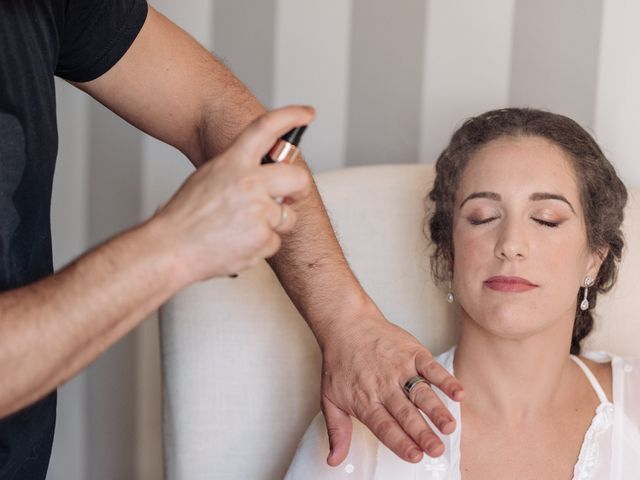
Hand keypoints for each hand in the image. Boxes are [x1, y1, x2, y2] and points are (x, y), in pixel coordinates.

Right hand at [151, 105, 314, 280]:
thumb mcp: (208, 179)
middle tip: (295, 196)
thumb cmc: (185, 218)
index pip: (266, 128)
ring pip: (287, 216)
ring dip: (273, 225)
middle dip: (301, 189)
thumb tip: (264, 172)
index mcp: (232, 163)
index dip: (291, 117)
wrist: (170, 250)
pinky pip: (274, 242)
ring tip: (243, 230)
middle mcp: (248, 183)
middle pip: (298, 177)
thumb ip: (238, 171)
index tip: (307, 114)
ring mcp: (258, 212)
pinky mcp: (262, 238)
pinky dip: (260, 247)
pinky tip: (237, 245)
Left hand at [319, 303, 463, 464]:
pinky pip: (431, 367)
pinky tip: (458, 392)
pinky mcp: (412, 353)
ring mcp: (399, 368)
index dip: (400, 442)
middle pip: (405, 413)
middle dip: (422, 433)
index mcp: (365, 400)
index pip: (385, 426)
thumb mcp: (329, 398)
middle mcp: (384, 386)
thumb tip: (334, 460)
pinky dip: (446, 380)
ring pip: (421, 393)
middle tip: (436, 449)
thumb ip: (337, 431)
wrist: (345, 324)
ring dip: (437, 410)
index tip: (415, 456)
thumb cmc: (340, 361)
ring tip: (449, 426)